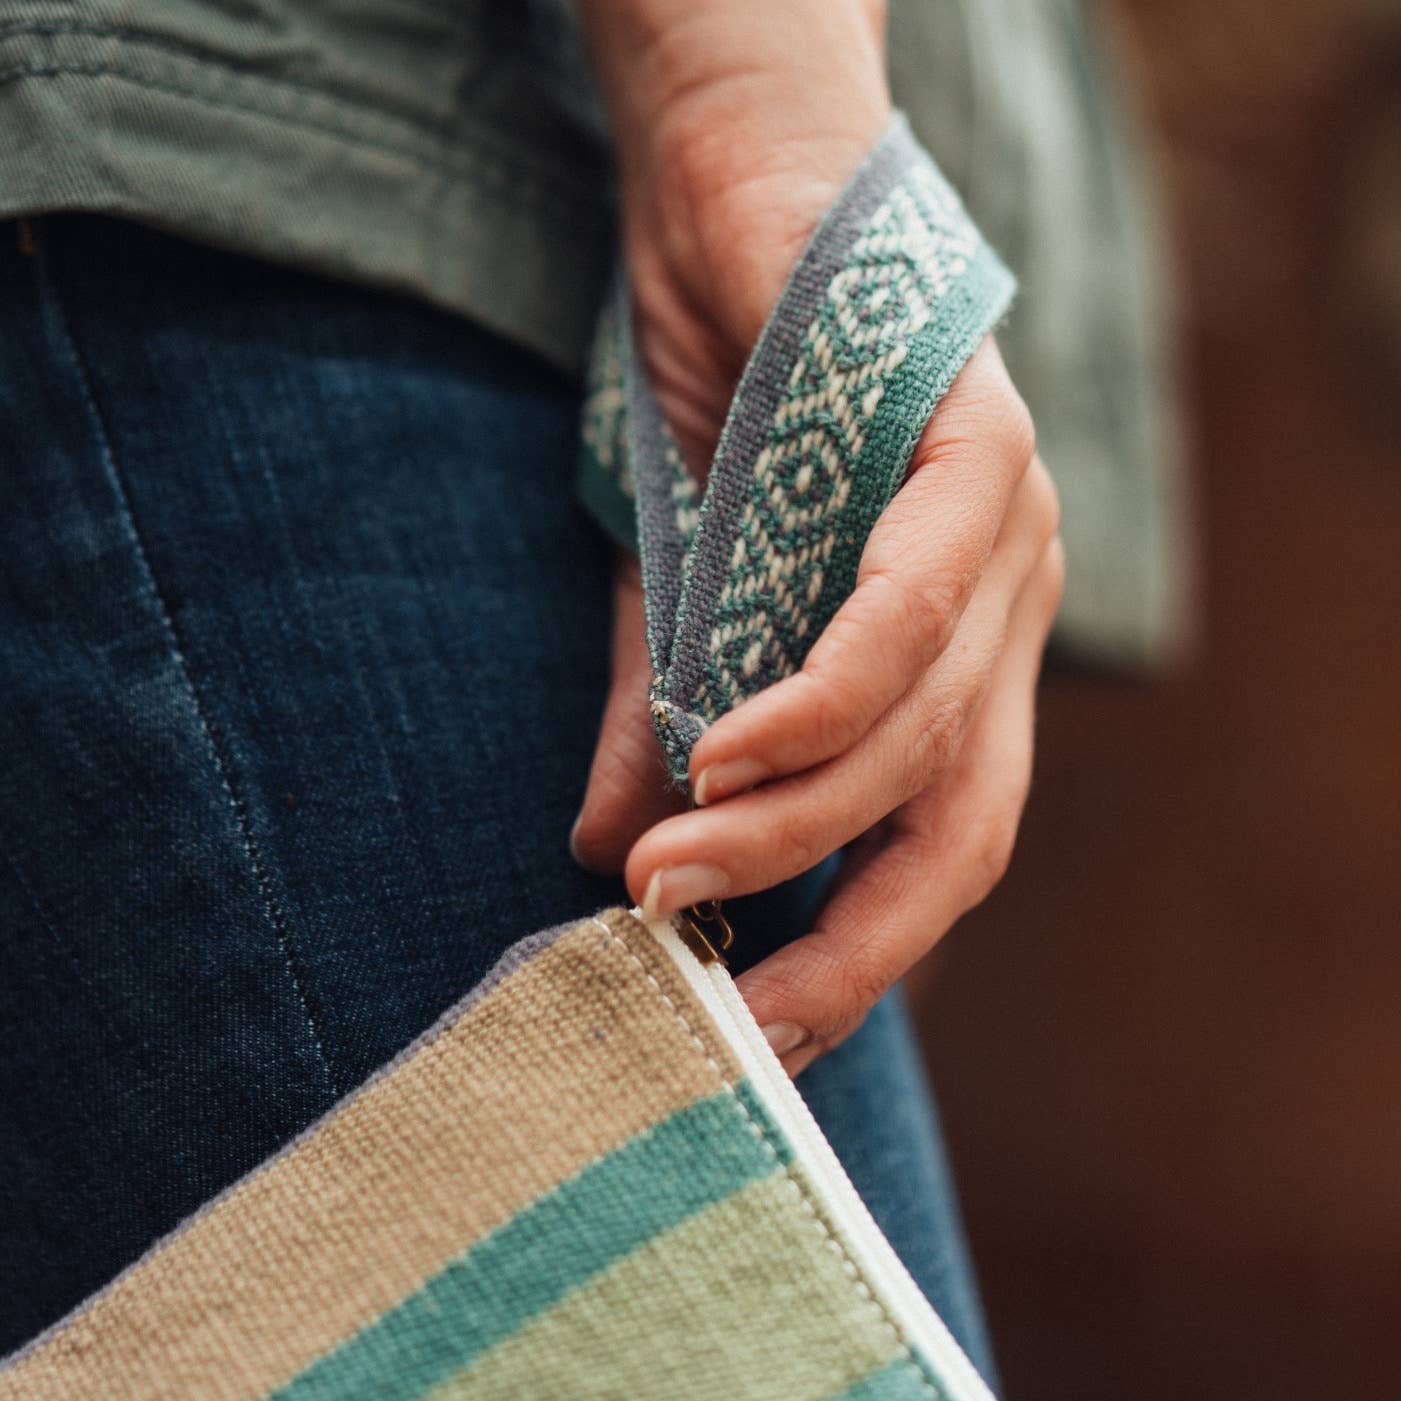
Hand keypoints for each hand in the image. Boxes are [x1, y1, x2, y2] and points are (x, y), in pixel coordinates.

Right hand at [572, 0, 1062, 1074]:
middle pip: (960, 824)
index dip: (860, 954)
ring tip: (677, 880)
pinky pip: (908, 614)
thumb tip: (612, 855)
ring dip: (793, 826)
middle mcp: (1012, 609)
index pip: (939, 844)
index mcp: (963, 657)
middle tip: (725, 1010)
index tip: (761, 1038)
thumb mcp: (680, 589)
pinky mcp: (974, 446)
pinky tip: (729, 766)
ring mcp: (1011, 528)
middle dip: (848, 942)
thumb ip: (672, 719)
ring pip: (925, 733)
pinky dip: (817, 706)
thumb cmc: (719, 392)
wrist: (728, 188)